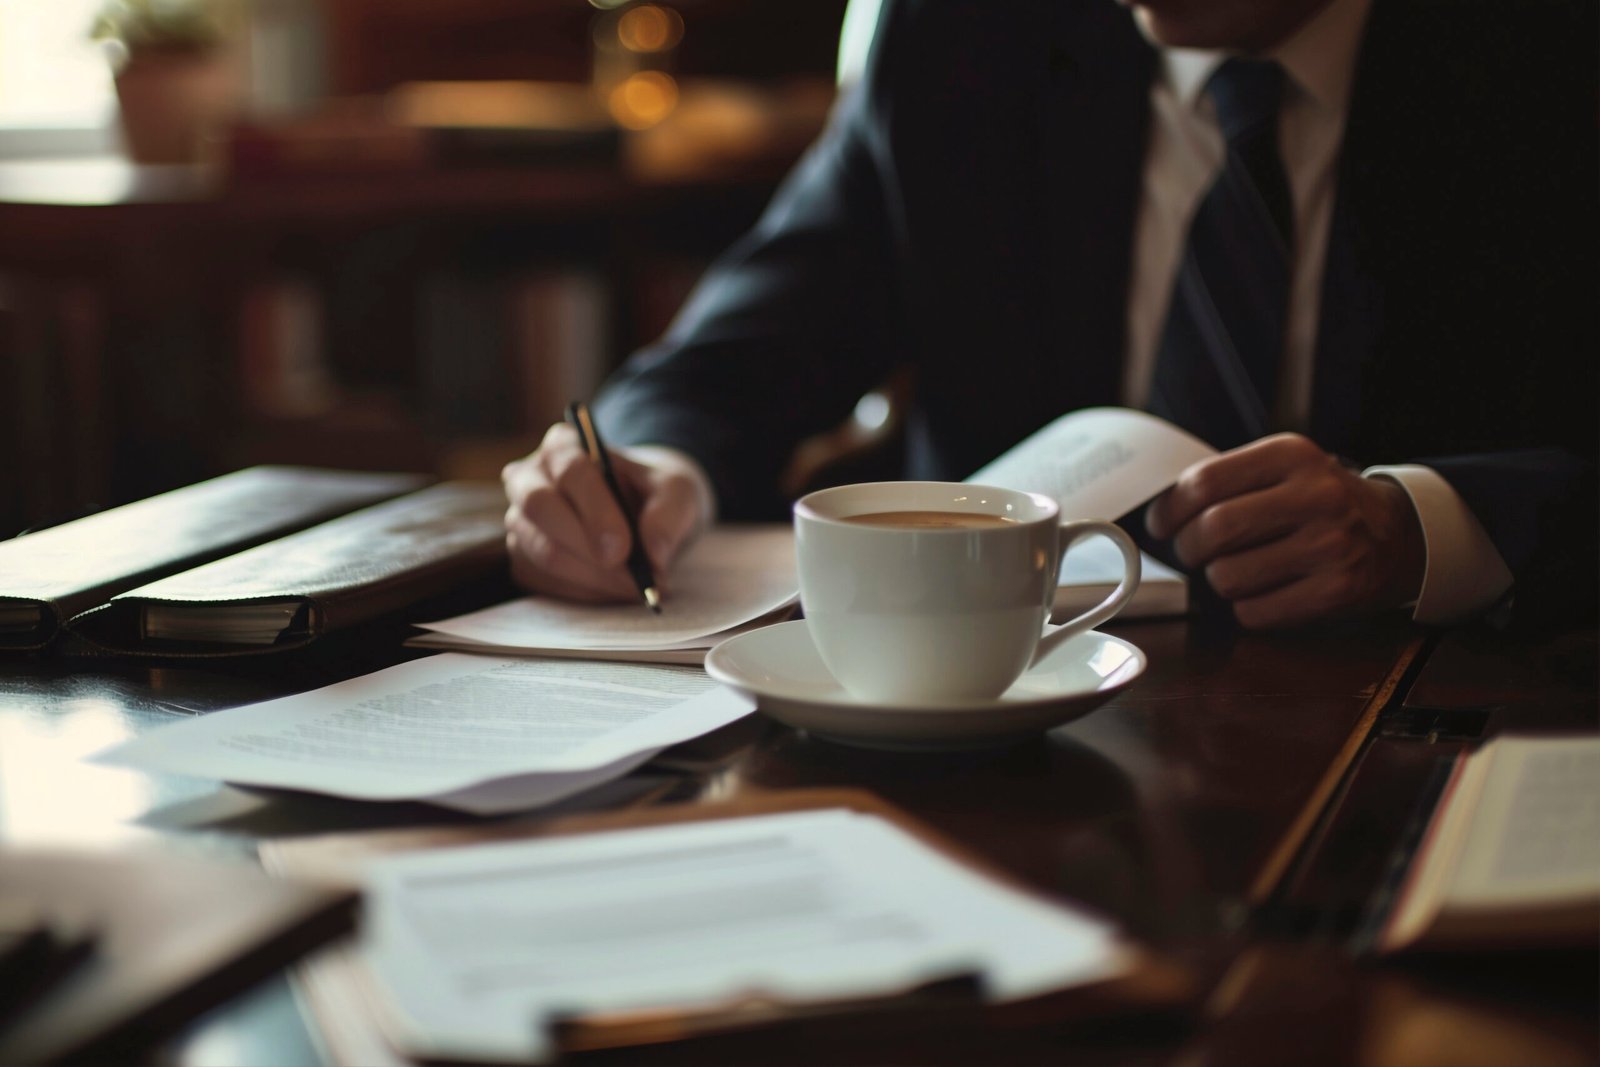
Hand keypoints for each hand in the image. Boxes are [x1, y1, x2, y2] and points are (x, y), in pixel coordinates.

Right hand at [502, 424, 711, 601]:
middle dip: (587, 548)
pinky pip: (544, 582)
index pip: (571, 472)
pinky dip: (585, 593)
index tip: (623, 549)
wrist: (644, 514)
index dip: (596, 513)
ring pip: (543, 552)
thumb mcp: (678, 491)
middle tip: (631, 578)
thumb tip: (654, 554)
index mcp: (564, 445)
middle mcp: (530, 478)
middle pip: (541, 508)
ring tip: (637, 587)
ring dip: (594, 579)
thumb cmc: (654, 493)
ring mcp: (521, 520)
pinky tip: (616, 591)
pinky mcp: (522, 558)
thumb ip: (670, 515)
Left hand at [1145, 434, 1424, 628]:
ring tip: (1237, 569)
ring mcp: (1331, 545)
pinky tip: (1265, 590)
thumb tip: (1159, 511)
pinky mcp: (1338, 591)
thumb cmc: (1321, 503)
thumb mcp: (1284, 469)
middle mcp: (1316, 496)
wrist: (1398, 535)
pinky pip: (1254, 611)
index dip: (1170, 508)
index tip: (1161, 523)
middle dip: (1189, 548)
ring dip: (1218, 580)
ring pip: (1228, 576)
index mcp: (1293, 456)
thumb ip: (1229, 480)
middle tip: (1194, 552)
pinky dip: (1246, 607)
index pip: (1205, 482)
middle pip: (1213, 529)